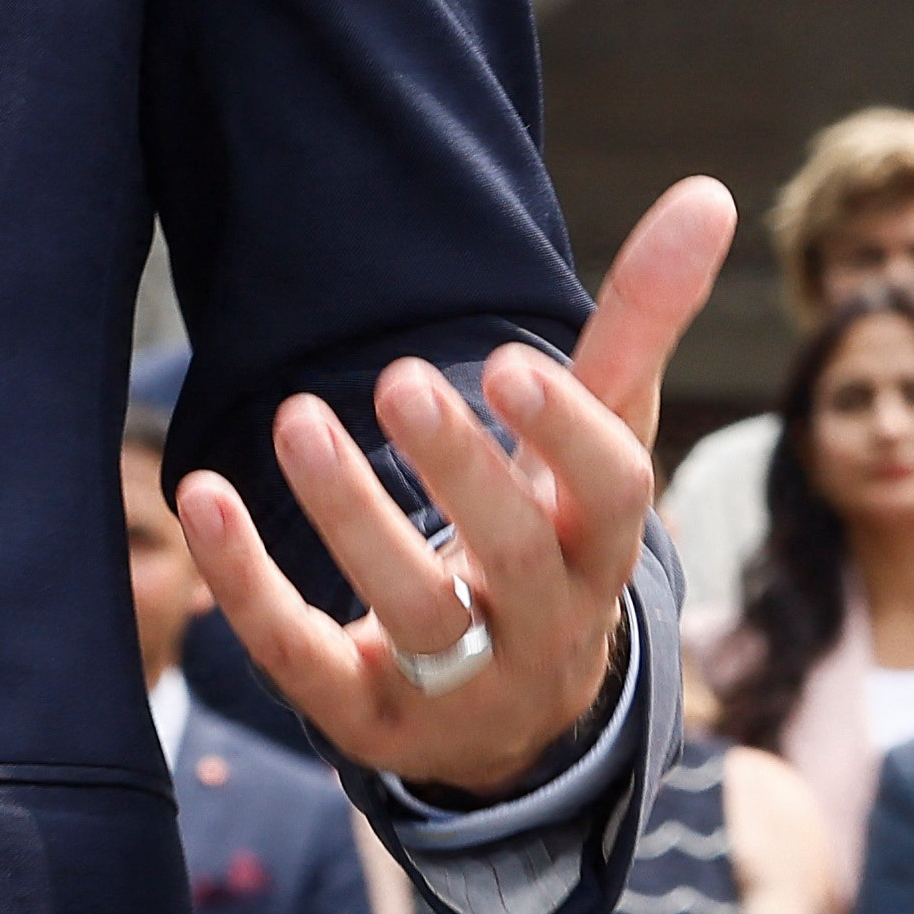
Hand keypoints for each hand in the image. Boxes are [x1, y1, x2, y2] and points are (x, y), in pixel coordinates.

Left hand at [176, 180, 740, 803]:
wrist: (514, 721)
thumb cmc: (554, 540)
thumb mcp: (600, 442)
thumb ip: (640, 324)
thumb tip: (709, 193)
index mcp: (601, 552)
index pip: (612, 497)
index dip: (566, 437)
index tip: (509, 365)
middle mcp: (543, 629)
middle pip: (514, 556)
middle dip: (460, 472)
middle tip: (399, 380)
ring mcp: (457, 687)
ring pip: (414, 611)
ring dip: (351, 516)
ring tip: (295, 420)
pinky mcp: (366, 719)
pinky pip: (301, 659)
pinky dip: (247, 584)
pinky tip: (204, 495)